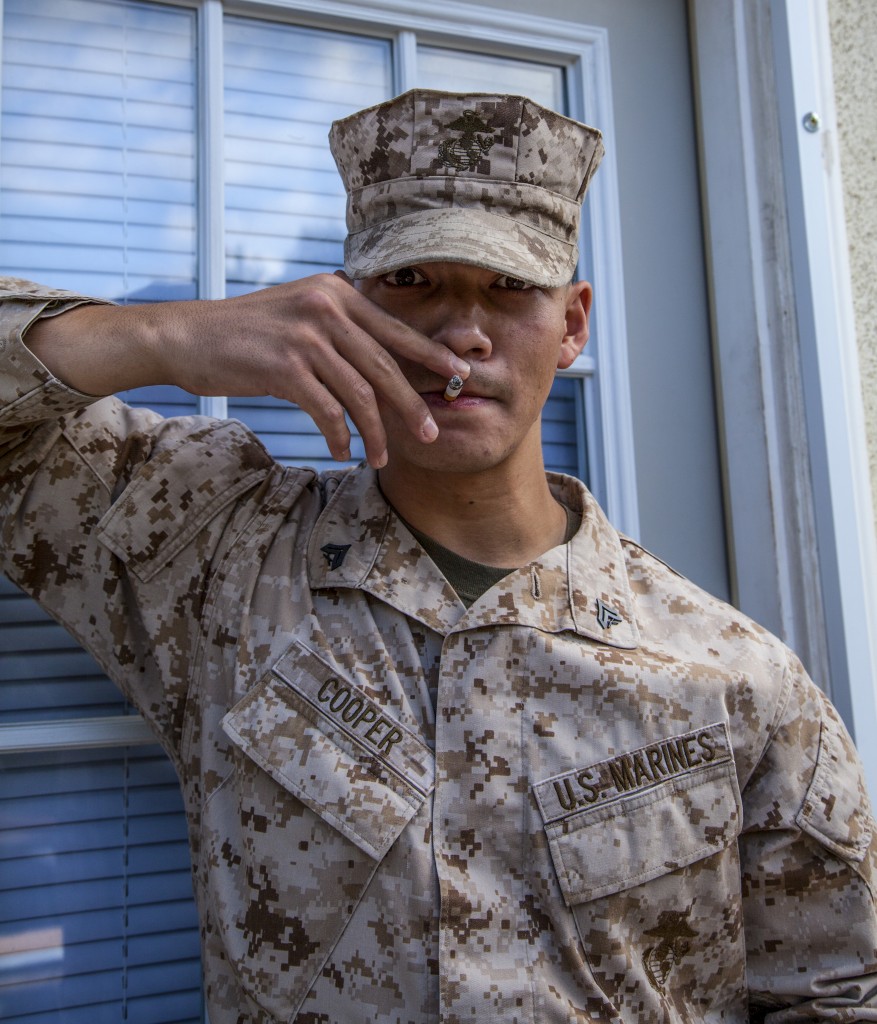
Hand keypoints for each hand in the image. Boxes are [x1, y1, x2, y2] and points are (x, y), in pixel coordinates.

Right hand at [24, 273, 470, 468]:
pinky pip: (328, 410)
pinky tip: (343, 453)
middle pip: (386, 365)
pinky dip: (340, 436)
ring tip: (381, 459)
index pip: (395, 330)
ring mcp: (306, 335)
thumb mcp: (299, 318)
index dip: (431, 355)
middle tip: (431, 436)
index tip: (460, 377)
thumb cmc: (246, 336)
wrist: (186, 337)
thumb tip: (382, 364)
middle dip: (412, 405)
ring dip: (376, 432)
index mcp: (336, 294)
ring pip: (361, 393)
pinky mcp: (284, 365)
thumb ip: (339, 332)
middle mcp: (327, 308)